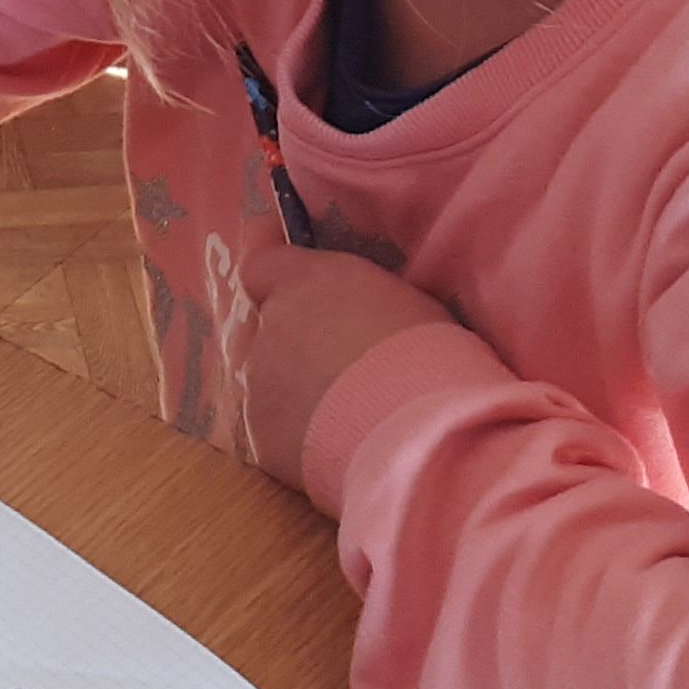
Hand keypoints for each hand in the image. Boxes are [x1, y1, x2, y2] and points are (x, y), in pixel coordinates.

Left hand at [235, 245, 454, 490]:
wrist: (417, 431)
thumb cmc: (428, 356)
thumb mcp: (403, 301)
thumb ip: (357, 300)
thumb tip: (351, 311)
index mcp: (306, 283)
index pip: (263, 263)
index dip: (269, 261)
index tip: (268, 243)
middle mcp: (271, 327)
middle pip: (269, 328)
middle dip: (295, 339)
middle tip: (339, 363)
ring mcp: (259, 384)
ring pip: (269, 380)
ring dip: (295, 388)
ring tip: (344, 414)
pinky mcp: (260, 437)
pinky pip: (274, 428)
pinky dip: (296, 434)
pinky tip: (336, 445)